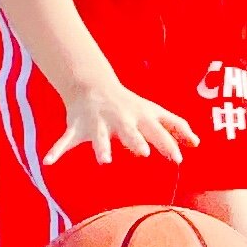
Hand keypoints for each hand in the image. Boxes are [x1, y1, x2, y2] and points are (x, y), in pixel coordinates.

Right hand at [43, 78, 196, 166]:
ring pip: (99, 137)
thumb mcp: (153, 112)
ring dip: (101, 147)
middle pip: (130, 131)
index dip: (168, 143)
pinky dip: (56, 150)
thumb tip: (198, 142)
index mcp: (139, 116)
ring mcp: (98, 123)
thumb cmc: (130, 105)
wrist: (94, 85)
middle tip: (144, 153)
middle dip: (136, 141)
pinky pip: (65, 141)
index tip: (179, 159)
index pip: (157, 130)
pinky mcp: (77, 127)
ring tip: (103, 161)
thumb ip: (175, 126)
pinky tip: (49, 162)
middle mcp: (120, 119)